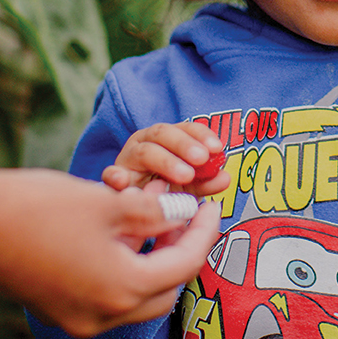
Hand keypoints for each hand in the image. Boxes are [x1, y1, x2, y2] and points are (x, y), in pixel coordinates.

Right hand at [0, 162, 219, 336]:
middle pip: (166, 292)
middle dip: (183, 255)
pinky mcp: (58, 313)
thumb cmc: (35, 206)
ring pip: (138, 302)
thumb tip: (188, 211)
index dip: (203, 231)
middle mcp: (103, 316)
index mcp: (122, 289)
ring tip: (158, 226)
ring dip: (154, 268)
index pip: (184, 264)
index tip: (211, 205)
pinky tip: (122, 242)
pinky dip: (124, 275)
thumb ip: (155, 211)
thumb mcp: (106, 202)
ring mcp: (77, 320)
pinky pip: (108, 302)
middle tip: (189, 218)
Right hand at [100, 121, 229, 196]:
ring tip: (185, 176)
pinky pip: (111, 174)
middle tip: (202, 158)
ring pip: (145, 152)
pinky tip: (123, 180)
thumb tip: (226, 178)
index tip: (217, 147)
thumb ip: (207, 182)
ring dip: (166, 161)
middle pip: (163, 133)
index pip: (185, 128)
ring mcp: (127, 159)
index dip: (201, 134)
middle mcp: (145, 143)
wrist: (134, 210)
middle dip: (185, 144)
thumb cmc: (165, 191)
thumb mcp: (190, 187)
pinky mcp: (113, 179)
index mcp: (166, 139)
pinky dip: (115, 176)